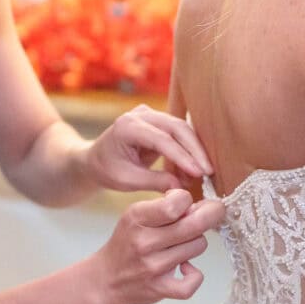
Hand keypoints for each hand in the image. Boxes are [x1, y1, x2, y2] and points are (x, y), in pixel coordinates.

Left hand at [83, 105, 213, 192]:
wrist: (95, 159)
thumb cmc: (107, 170)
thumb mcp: (127, 180)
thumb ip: (154, 182)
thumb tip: (182, 189)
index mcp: (127, 126)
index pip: (162, 139)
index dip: (183, 156)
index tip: (199, 172)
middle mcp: (140, 115)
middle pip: (176, 128)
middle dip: (195, 150)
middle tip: (209, 171)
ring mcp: (150, 114)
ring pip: (181, 128)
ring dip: (194, 151)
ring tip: (202, 173)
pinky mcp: (158, 121)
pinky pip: (178, 133)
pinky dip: (188, 150)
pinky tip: (194, 168)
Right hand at [91, 190, 225, 303]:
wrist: (105, 279)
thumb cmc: (127, 242)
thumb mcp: (136, 215)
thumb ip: (165, 207)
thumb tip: (199, 207)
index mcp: (137, 217)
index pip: (175, 203)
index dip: (188, 199)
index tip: (187, 203)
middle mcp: (144, 241)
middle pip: (194, 225)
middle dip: (211, 214)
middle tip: (214, 211)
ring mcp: (152, 267)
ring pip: (198, 246)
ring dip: (196, 242)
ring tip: (184, 244)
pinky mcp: (158, 288)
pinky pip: (191, 283)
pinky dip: (195, 276)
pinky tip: (187, 269)